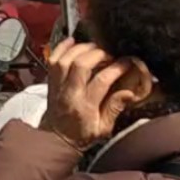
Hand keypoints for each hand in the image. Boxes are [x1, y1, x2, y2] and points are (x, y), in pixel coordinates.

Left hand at [37, 38, 151, 150]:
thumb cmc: (82, 134)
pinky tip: (72, 41)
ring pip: (65, 59)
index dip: (116, 68)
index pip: (101, 81)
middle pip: (81, 65)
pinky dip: (61, 47)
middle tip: (110, 54)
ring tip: (95, 48)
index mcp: (85, 106)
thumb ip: (114, 109)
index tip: (126, 62)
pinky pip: (52, 59)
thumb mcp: (103, 129)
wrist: (57, 138)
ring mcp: (57, 85)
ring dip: (81, 49)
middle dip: (98, 54)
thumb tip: (129, 93)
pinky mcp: (50, 80)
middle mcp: (69, 93)